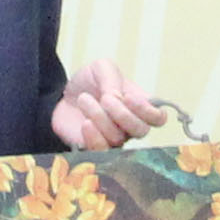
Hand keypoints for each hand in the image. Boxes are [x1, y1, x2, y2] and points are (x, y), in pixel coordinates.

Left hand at [50, 57, 170, 151]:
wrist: (61, 96)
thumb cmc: (88, 83)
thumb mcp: (101, 68)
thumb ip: (113, 79)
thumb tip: (118, 98)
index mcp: (139, 106)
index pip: (158, 118)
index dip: (148, 110)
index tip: (128, 97)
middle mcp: (130, 126)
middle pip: (141, 130)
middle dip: (123, 114)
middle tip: (105, 98)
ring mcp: (114, 139)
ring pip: (118, 138)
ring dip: (100, 117)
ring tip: (84, 100)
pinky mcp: (96, 149)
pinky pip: (102, 151)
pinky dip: (95, 137)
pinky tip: (86, 123)